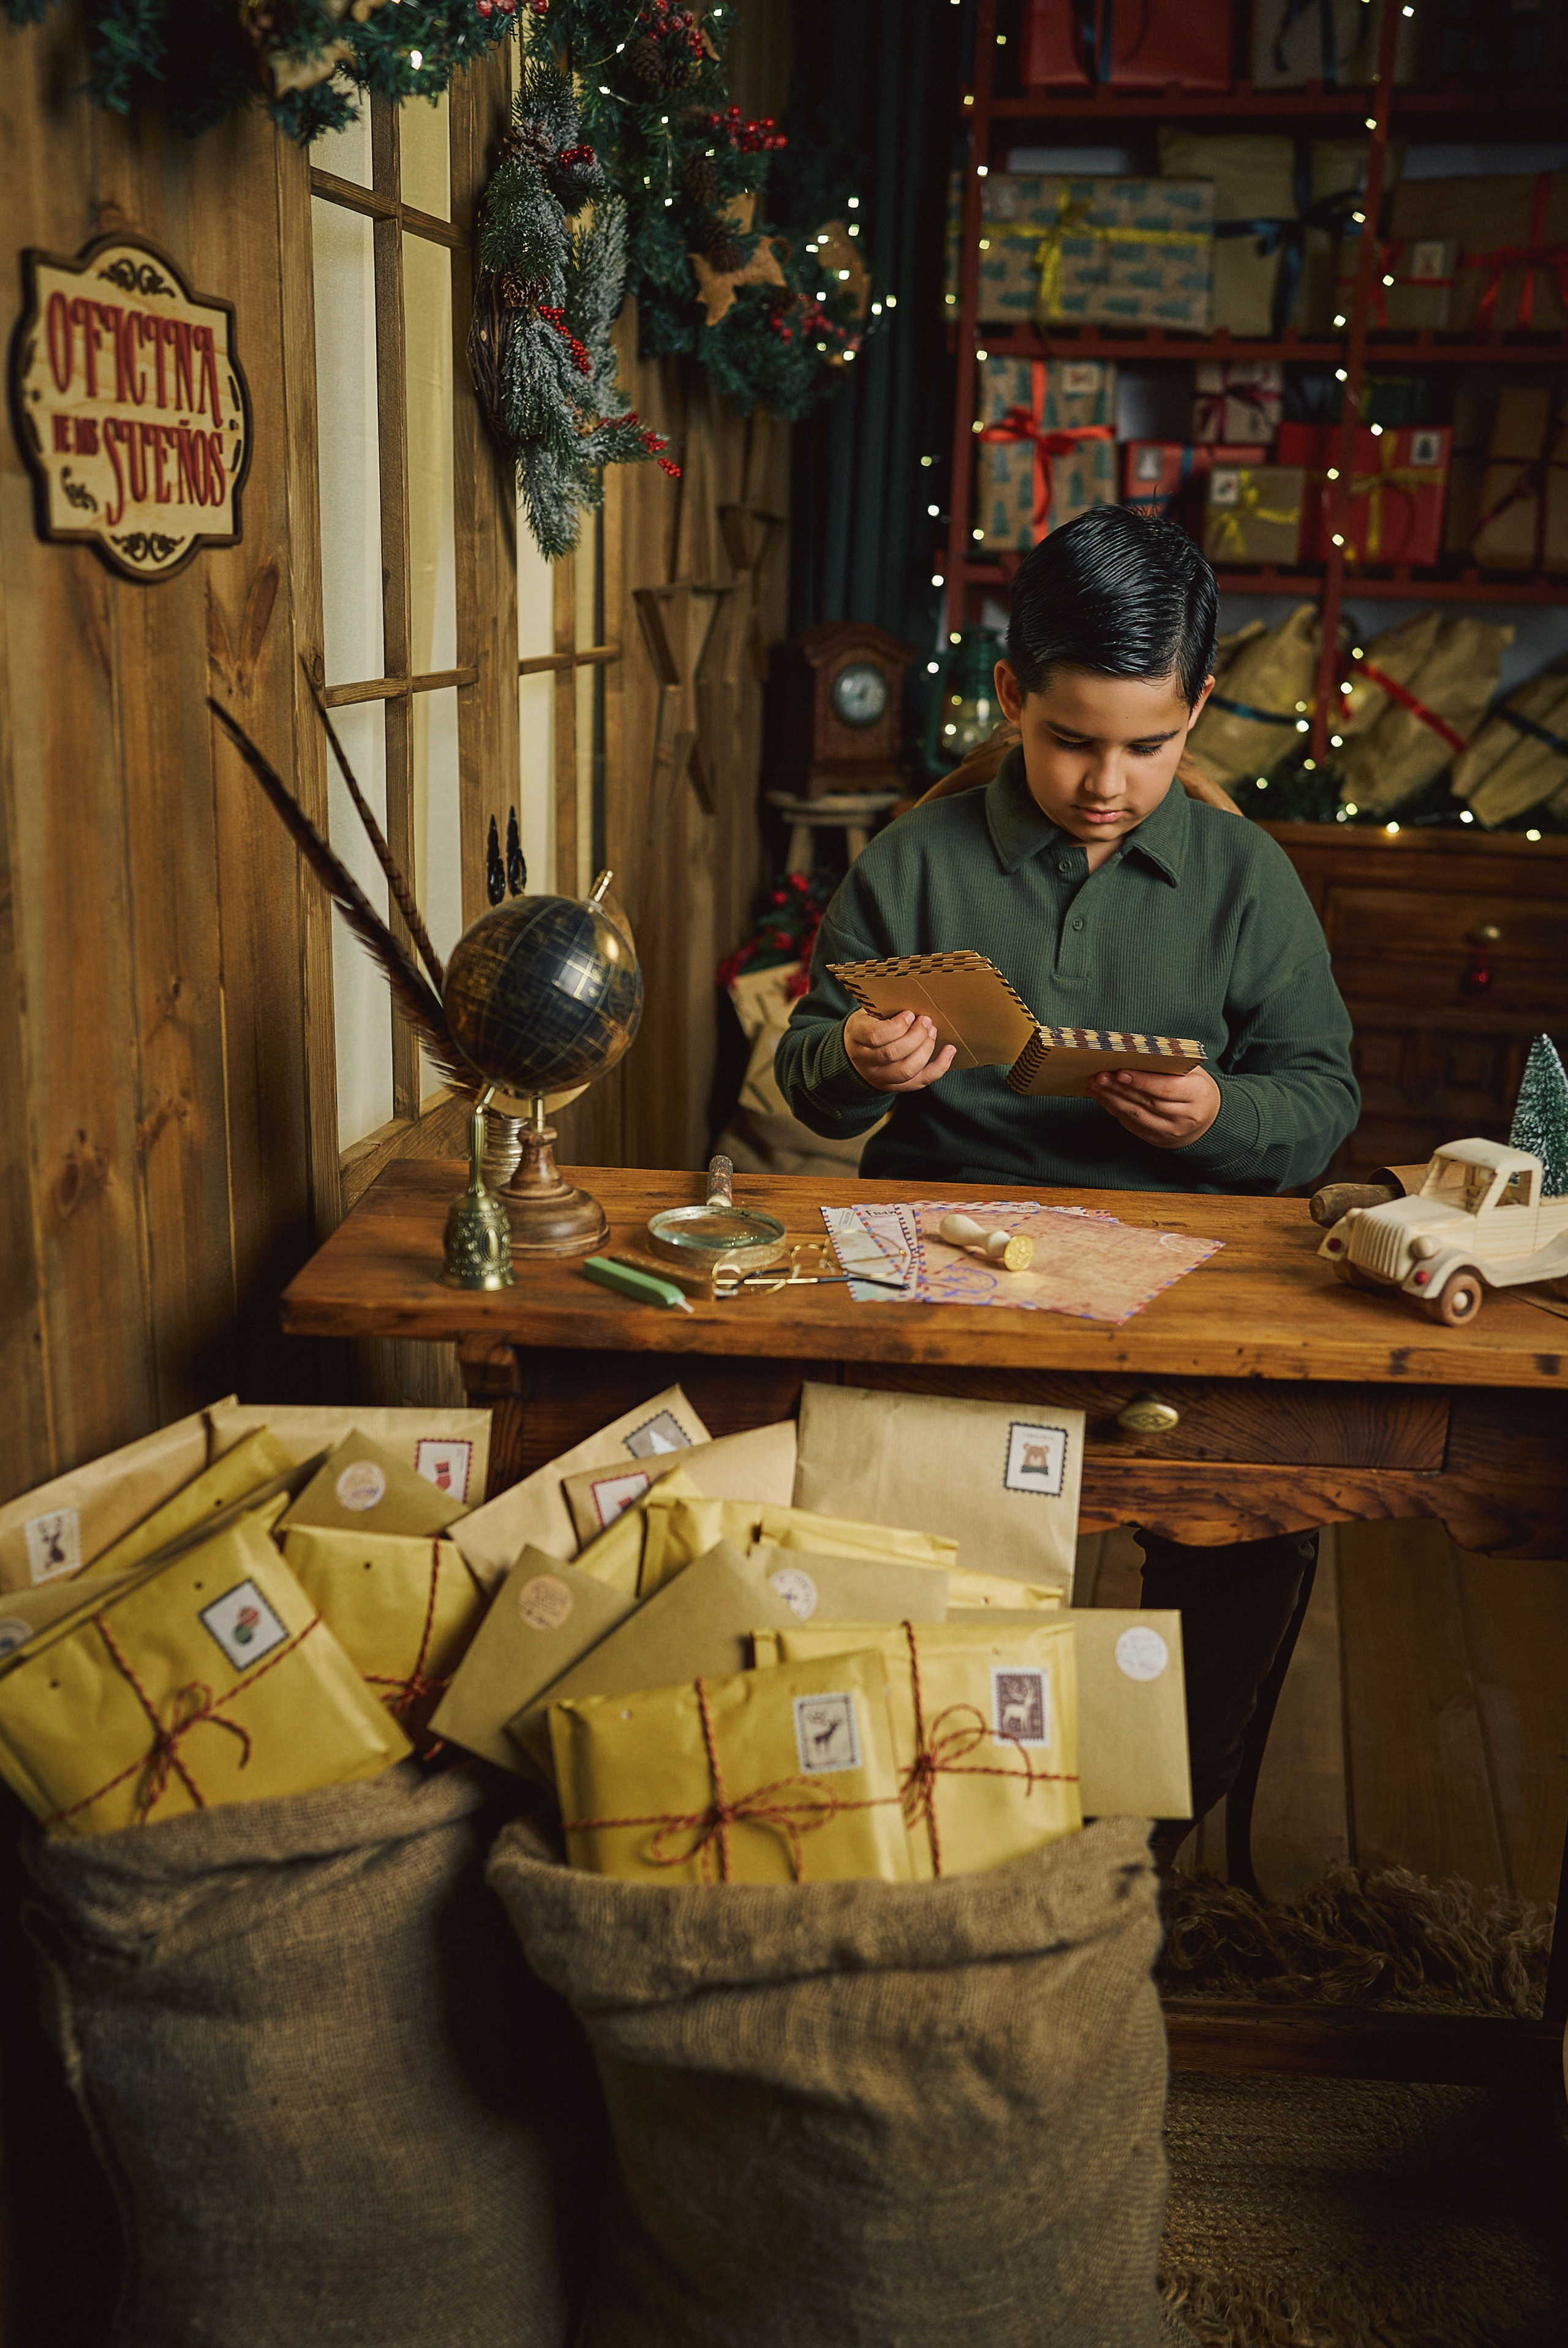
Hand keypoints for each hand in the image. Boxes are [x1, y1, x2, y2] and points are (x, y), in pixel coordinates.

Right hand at [843, 1008, 956, 1093]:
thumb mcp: (868, 1013)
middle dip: (916, 1036)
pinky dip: (939, 1067)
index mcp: (856, 1037)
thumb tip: (916, 1002)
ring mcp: (879, 1077)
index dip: (897, 1026)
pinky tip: (949, 1051)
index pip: (875, 1036)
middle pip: (892, 1054)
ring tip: (933, 1033)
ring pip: (906, 1071)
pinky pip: (920, 1081)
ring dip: (926, 1049)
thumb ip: (885, 1010)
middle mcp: (864, 1061)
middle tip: (926, 1021)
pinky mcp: (895, 1086)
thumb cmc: (868, 1025)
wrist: (856, 1052)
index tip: (910, 1014)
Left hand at [1088, 1064, 1221, 1148]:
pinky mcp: (1157, 1139)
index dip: (1142, 1081)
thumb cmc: (1194, 1086)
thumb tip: (1134, 1052)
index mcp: (1197, 1094)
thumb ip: (1169, 1064)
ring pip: (1136, 1116)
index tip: (1120, 1072)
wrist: (1207, 1119)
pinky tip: (1102, 1097)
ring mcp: (1171, 1131)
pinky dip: (1115, 1110)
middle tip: (1099, 1076)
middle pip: (1147, 1102)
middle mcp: (1186, 1116)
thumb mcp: (1191, 1071)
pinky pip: (1132, 1125)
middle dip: (1120, 1089)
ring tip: (1095, 1085)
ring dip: (1112, 1100)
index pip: (1166, 1089)